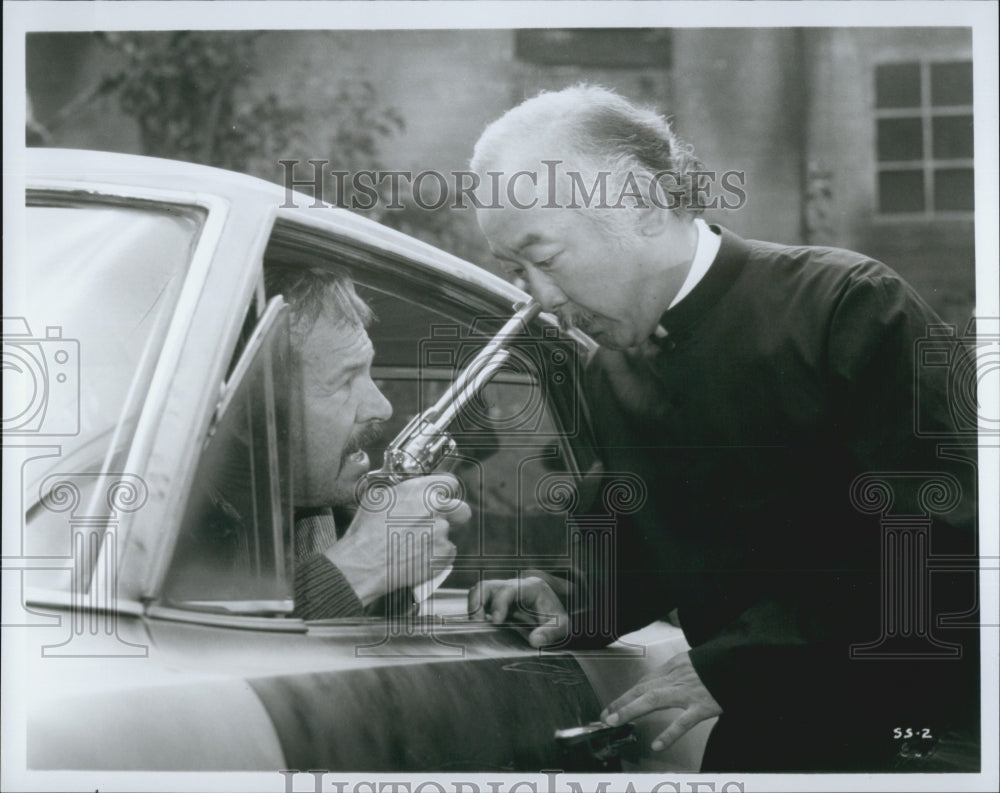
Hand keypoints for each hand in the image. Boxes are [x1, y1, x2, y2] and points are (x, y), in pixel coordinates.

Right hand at [327, 474, 470, 605]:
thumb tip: (410, 492)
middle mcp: (437, 509)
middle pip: (461, 509)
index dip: (444, 492)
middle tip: (439, 520)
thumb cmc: (366, 531)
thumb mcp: (378, 497)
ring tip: (415, 543)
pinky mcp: (442, 556)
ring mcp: (442, 533)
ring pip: (449, 533)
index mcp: (422, 490)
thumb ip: (403, 491)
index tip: (441, 498)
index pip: (450, 483)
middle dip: (453, 515)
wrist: (364, 562)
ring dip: (438, 537)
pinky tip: (418, 555)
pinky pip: (446, 553)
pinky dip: (436, 555)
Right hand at [467, 575, 567, 647]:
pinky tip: (477, 629)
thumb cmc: (557, 618)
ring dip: (472, 608)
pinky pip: (477, 603)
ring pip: (478, 592)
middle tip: (477, 623)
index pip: (508, 589)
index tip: (496, 621)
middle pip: (486, 586)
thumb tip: (535, 641)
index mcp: (530, 588)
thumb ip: (550, 632)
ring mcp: (501, 595)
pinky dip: (473, 614)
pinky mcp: (494, 604)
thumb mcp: (562, 626)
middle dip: (477, 603)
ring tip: (474, 627)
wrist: (554, 615)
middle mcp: (512, 588)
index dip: (499, 603)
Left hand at [600, 651, 721, 751]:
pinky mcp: (702, 706)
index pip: (643, 682)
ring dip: (631, 710)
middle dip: (621, 702)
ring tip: (615, 721)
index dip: (626, 695)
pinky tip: (658, 743)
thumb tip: (659, 684)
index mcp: (672, 667)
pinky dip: (669, 733)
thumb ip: (675, 674)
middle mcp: (675, 678)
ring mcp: (687, 692)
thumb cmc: (716, 663)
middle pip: (641, 689)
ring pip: (653, 700)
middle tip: (605, 716)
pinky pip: (683, 721)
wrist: (739, 660)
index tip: (613, 706)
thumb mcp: (691, 662)